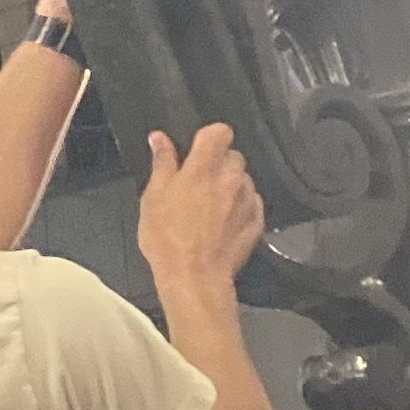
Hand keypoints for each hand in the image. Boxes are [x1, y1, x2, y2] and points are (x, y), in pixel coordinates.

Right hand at [137, 124, 263, 294]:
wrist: (195, 277)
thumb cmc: (167, 237)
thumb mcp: (153, 197)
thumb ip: (162, 163)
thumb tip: (160, 138)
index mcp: (204, 167)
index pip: (220, 131)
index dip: (210, 136)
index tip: (197, 149)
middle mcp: (231, 178)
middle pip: (233, 156)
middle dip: (219, 163)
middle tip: (198, 183)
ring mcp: (247, 201)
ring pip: (244, 180)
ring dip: (231, 186)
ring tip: (211, 206)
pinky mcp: (256, 222)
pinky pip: (252, 205)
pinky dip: (240, 208)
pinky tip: (225, 223)